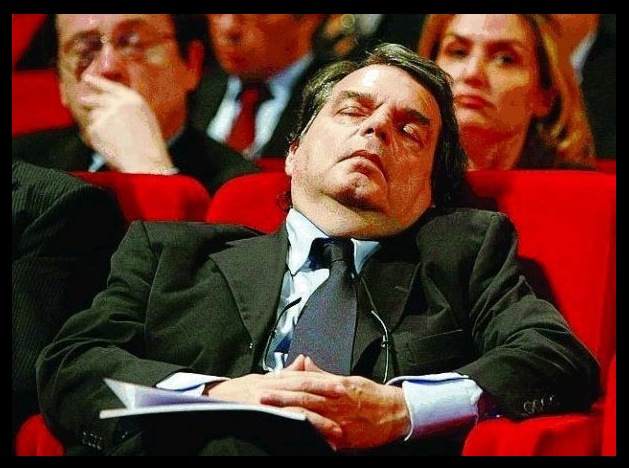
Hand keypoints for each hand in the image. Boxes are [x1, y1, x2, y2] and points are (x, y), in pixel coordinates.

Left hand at [77, 74, 174, 173]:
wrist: (146, 163)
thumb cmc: (149, 147)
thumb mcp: (146, 119)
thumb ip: (128, 108)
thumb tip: (110, 105)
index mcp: (134, 100)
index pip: (111, 86)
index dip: (98, 81)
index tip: (88, 78)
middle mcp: (118, 104)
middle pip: (98, 98)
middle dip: (89, 99)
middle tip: (83, 100)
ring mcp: (106, 115)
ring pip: (94, 115)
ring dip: (98, 124)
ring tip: (113, 139)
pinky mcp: (96, 128)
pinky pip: (92, 130)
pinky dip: (97, 138)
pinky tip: (110, 145)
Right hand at [203, 356, 342, 448]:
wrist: (210, 400)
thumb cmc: (236, 392)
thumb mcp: (262, 378)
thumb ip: (284, 373)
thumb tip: (303, 361)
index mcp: (274, 378)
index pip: (304, 378)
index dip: (324, 381)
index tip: (343, 386)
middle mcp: (272, 387)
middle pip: (305, 389)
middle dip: (327, 396)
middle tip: (349, 402)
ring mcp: (266, 402)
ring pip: (297, 409)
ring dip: (319, 422)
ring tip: (337, 432)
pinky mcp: (260, 416)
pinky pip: (283, 423)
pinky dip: (300, 430)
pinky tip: (312, 440)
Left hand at [260, 355, 411, 450]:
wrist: (396, 412)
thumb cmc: (371, 395)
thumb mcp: (348, 379)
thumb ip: (323, 373)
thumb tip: (304, 363)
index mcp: (335, 385)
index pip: (306, 380)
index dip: (286, 380)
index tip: (268, 379)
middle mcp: (336, 400)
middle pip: (304, 395)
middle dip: (281, 396)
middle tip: (260, 395)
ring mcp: (339, 419)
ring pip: (310, 413)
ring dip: (289, 413)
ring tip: (271, 413)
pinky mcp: (344, 437)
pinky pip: (324, 436)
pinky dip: (310, 434)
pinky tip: (294, 434)